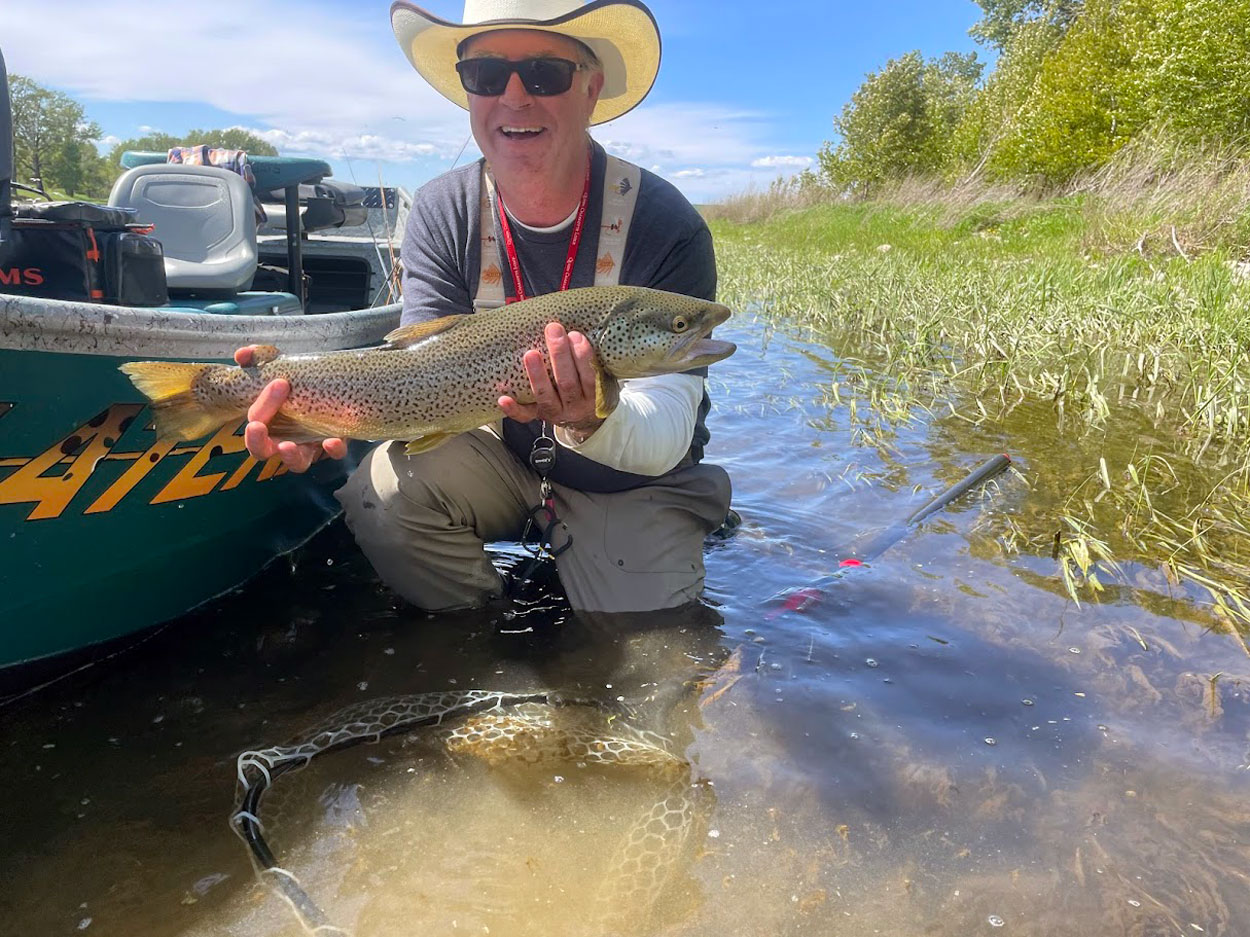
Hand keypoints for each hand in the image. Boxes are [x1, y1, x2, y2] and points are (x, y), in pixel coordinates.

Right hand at [234, 346, 346, 472]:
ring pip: (297, 463)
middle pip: (263, 451)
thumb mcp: (278, 365)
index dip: (261, 408)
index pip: (256, 422)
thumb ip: (258, 358)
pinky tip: (332, 441)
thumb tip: (242, 354)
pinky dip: (333, 450)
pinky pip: (334, 455)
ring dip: (291, 457)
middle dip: (257, 441)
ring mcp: (309, 446)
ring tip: (288, 446)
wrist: (334, 386)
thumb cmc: (297, 382)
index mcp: (267, 422)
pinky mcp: (333, 445)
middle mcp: (284, 438)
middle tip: (258, 426)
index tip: (278, 383)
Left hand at [498, 322, 603, 435]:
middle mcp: (575, 407)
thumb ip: (593, 363)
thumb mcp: (602, 380)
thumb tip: (580, 329)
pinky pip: (525, 416)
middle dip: (560, 355)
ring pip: (545, 396)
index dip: (583, 357)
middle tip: (553, 330)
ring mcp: (556, 413)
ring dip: (537, 375)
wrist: (584, 421)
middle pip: (566, 383)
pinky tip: (504, 398)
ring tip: (530, 354)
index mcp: (594, 397)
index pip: (590, 377)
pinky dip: (514, 409)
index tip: (575, 335)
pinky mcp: (538, 416)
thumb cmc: (590, 391)